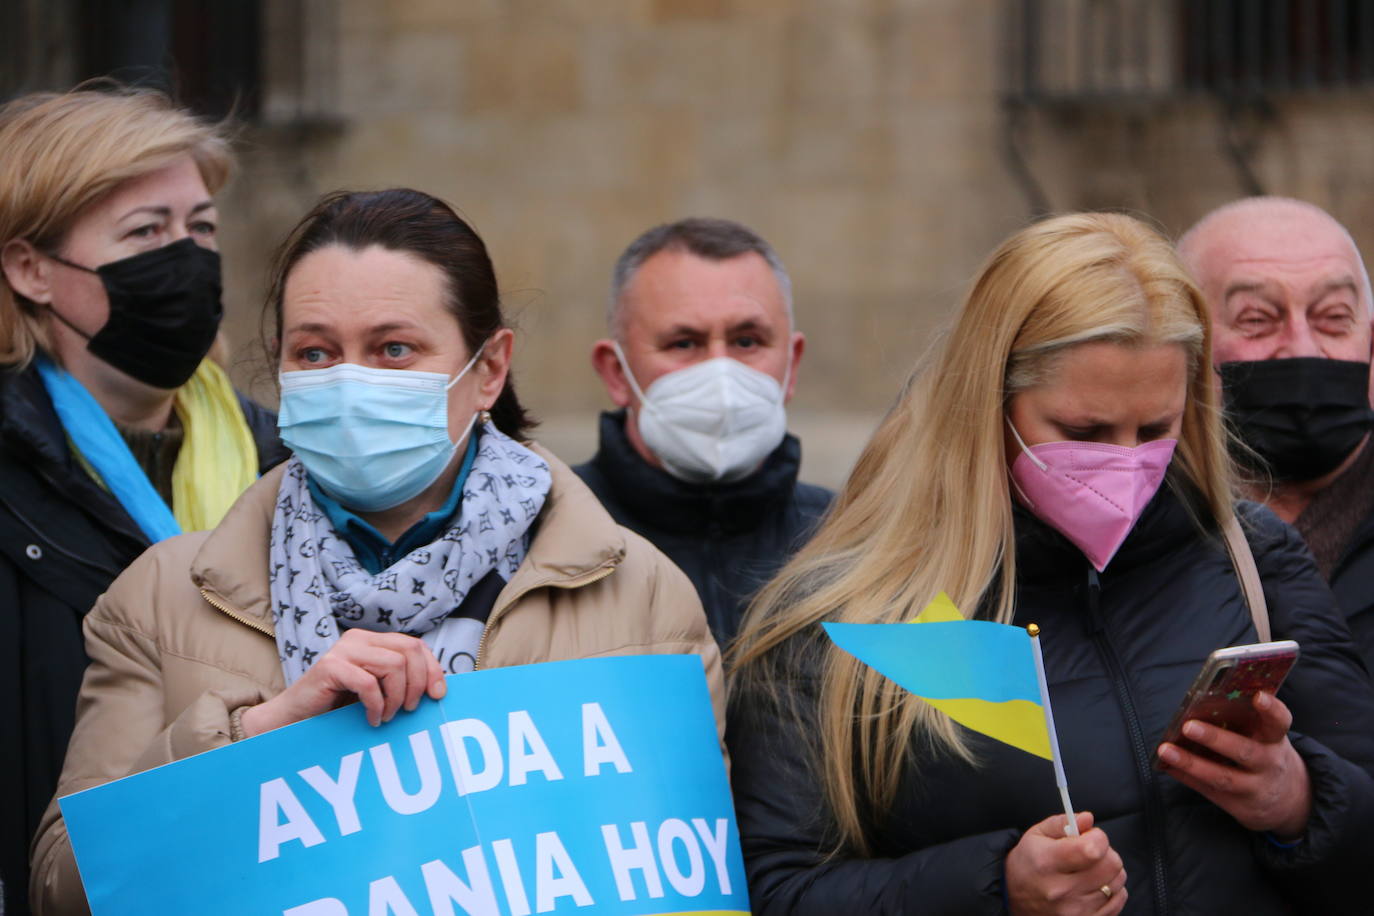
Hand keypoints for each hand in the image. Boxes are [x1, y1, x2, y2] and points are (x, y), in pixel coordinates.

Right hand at [240, 629, 446, 736]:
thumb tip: (439, 688)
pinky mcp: (330, 667)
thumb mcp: (377, 690)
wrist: (295, 717)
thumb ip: (400, 681)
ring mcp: (344, 650)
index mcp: (373, 640)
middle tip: (409, 710)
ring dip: (397, 697)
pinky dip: (376, 705)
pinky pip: (369, 683)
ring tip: (387, 716)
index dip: (432, 669)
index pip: (415, 645)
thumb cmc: (338, 707)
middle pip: (409, 651)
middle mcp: (359, 639)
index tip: (437, 695)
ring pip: (394, 665)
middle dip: (418, 683)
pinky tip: (372, 719)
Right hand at [1006, 811, 1126, 914]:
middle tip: (1090, 852)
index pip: (1092, 849)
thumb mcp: (1036, 834)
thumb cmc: (1028, 863)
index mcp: (1047, 862)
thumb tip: (1088, 819)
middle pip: (1111, 865)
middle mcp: (1062, 889)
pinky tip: (1094, 885)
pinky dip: (1111, 889)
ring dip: (1108, 871)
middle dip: (1106, 852)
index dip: (1098, 837)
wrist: (1014, 897)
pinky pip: (1118, 900)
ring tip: (1089, 869)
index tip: (1090, 835)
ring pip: (1117, 882)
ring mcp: (1076, 909)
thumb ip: (1062, 822)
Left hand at [1156, 691, 1310, 837]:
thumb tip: (1201, 701)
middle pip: (1245, 751)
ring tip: (1166, 750)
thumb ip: (1245, 722)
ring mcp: (1255, 788)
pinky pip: (1208, 791)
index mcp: (1275, 740)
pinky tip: (1167, 765)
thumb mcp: (1265, 738)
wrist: (1288, 800)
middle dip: (1215, 739)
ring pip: (1223, 777)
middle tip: (1188, 726)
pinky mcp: (1240, 806)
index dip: (1271, 709)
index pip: (1279, 722)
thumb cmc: (1265, 754)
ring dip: (1191, 764)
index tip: (1259, 696)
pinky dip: (1186, 777)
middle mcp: (1269, 764)